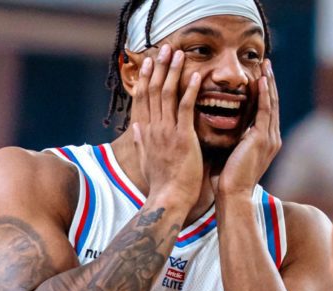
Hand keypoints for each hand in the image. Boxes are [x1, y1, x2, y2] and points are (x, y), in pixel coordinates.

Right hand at [130, 44, 203, 208]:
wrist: (170, 199)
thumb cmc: (161, 183)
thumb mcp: (146, 159)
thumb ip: (141, 141)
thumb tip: (136, 127)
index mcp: (146, 132)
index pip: (142, 99)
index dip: (145, 79)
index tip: (148, 62)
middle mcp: (153, 128)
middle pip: (153, 91)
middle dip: (159, 68)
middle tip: (164, 48)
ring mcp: (167, 132)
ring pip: (168, 95)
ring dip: (173, 72)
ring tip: (178, 54)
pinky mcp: (183, 137)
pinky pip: (186, 108)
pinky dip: (190, 91)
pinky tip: (195, 76)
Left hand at [215, 59, 280, 197]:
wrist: (231, 196)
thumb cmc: (226, 179)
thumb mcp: (230, 152)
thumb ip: (230, 136)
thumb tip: (217, 123)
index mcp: (264, 141)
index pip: (265, 110)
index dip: (263, 91)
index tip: (258, 74)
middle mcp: (271, 138)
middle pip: (271, 103)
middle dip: (269, 82)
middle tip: (266, 62)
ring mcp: (269, 138)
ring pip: (270, 103)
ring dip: (268, 82)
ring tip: (266, 64)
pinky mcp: (262, 139)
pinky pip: (264, 111)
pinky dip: (263, 94)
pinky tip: (261, 79)